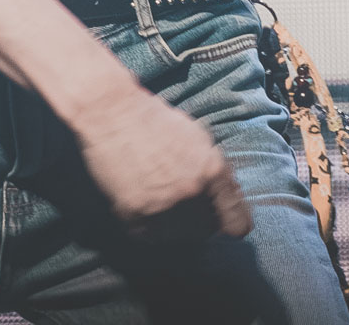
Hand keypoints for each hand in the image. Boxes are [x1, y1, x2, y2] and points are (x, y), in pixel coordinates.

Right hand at [71, 84, 251, 241]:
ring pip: (175, 237)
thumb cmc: (155, 119)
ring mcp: (164, 204)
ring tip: (156, 204)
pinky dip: (142, 224)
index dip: (228, 224)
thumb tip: (224, 198)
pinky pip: (145, 234)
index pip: (236, 223)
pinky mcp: (135, 212)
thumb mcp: (198, 138)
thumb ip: (214, 171)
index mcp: (213, 171)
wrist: (112, 111)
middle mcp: (193, 192)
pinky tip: (138, 204)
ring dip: (168, 225)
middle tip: (179, 206)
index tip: (219, 223)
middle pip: (204, 232)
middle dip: (195, 222)